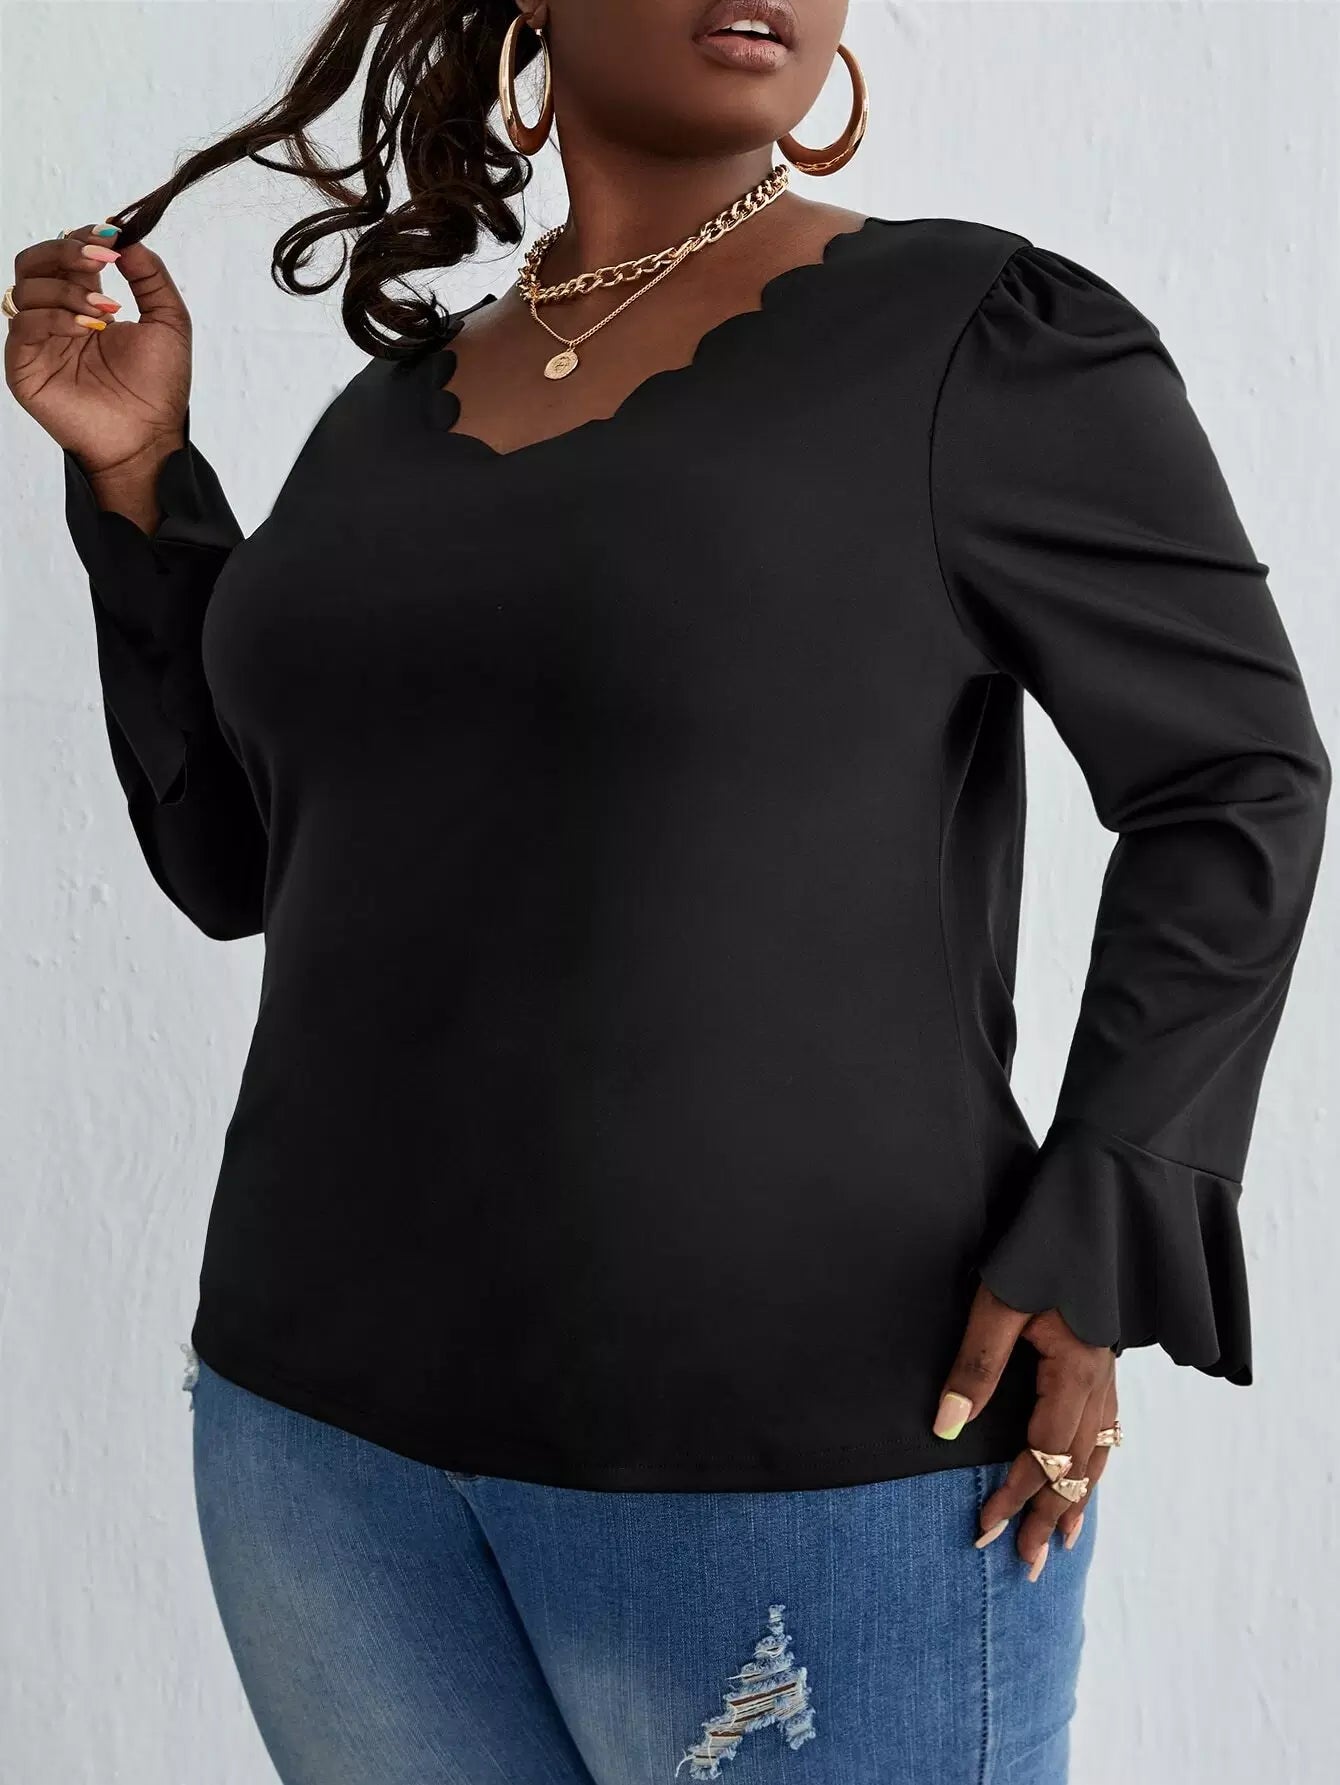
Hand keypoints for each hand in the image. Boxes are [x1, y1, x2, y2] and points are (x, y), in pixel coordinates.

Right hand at [4, 222, 190, 477]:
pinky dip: (54, 316)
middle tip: (100, 261)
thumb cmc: (158, 389)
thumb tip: (127, 238)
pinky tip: (86, 329)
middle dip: (66, 251)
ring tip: (103, 312)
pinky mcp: (23, 365)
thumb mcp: (169, 322)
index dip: (83, 238)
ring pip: (26, 287)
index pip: (66, 255)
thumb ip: (151, 276)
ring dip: (67, 289)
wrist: (147, 439)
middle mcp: (55, 317)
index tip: (111, 237)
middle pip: (34, 260)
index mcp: (84, 303)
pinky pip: (23, 323)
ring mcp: (37, 341)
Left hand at [933, 1282, 1117, 1577]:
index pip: (1043, 1453)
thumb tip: (946, 1428)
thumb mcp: (996, 1304)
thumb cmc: (1036, 1253)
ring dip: (1076, 1498)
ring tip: (1061, 1541)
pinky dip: (1093, 1465)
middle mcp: (1099, 1381)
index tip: (987, 1529)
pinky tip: (1084, 1479)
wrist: (1087, 1213)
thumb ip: (976, 1365)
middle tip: (1027, 1564)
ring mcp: (1107, 1374)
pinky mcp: (1103, 1364)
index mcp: (1075, 1372)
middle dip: (1049, 1515)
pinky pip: (1105, 1431)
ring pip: (1097, 1453)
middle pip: (1075, 1465)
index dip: (1015, 1494)